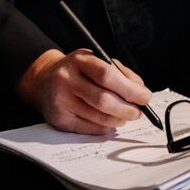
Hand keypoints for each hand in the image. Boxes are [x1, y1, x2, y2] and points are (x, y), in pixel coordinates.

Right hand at [18, 47, 152, 133]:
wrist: (44, 81)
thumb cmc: (78, 71)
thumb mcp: (97, 61)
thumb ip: (121, 73)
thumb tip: (141, 91)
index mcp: (79, 60)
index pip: (107, 75)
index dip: (129, 89)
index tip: (145, 97)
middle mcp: (66, 79)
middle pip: (103, 100)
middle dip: (127, 109)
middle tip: (138, 112)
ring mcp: (60, 100)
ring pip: (98, 117)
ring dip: (118, 119)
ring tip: (125, 116)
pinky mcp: (59, 119)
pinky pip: (88, 128)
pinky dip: (105, 127)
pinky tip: (110, 122)